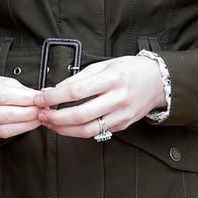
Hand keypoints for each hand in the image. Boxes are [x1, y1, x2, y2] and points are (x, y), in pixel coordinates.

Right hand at [0, 74, 42, 141]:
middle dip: (26, 114)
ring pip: (0, 129)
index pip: (0, 95)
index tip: (38, 99)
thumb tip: (39, 96)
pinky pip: (0, 136)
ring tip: (36, 118)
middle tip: (40, 111)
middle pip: (0, 114)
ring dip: (24, 125)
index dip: (23, 99)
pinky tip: (26, 124)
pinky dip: (17, 130)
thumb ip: (18, 89)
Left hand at [35, 57, 164, 139]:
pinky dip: (78, 130)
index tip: (40, 98)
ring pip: (87, 130)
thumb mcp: (103, 65)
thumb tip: (53, 90)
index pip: (76, 91)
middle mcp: (118, 98)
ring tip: (50, 123)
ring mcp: (121, 115)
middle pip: (80, 115)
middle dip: (55, 117)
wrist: (157, 81)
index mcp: (112, 79)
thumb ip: (78, 78)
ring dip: (63, 129)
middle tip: (41, 114)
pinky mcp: (122, 126)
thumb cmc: (128, 70)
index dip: (54, 97)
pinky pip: (96, 132)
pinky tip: (68, 125)